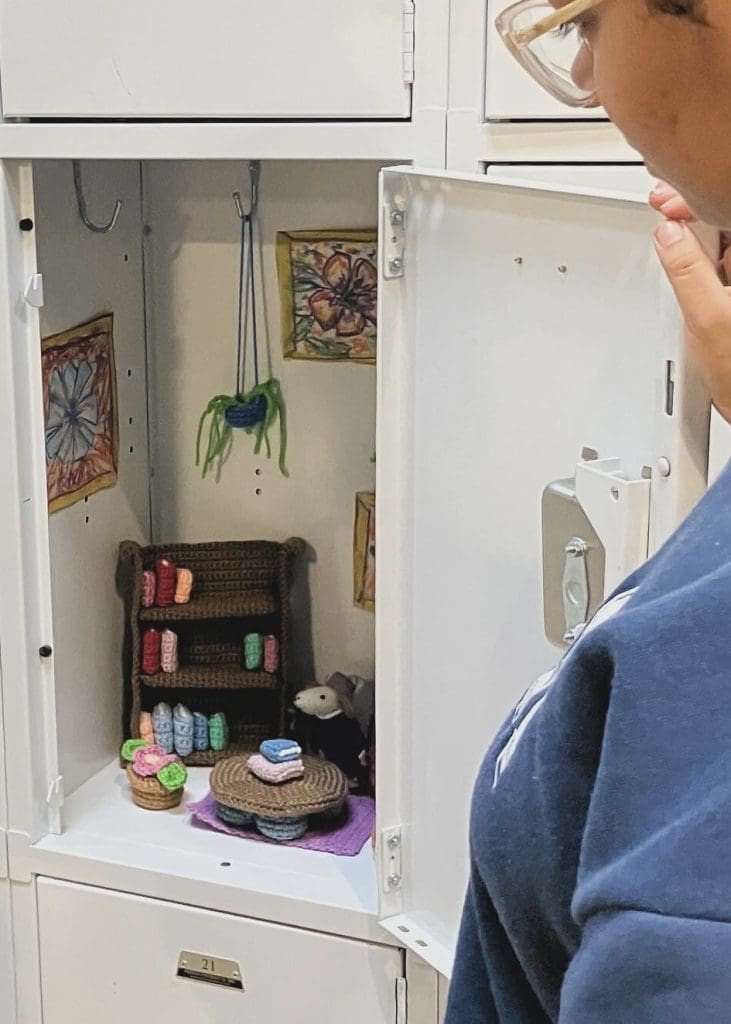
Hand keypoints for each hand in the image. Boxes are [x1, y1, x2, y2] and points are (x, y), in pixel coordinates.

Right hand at [650, 181, 730, 424]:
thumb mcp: (707, 320)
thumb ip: (686, 272)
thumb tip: (669, 236)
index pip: (724, 214)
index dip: (695, 201)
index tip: (668, 202)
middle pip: (724, 222)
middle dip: (693, 210)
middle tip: (663, 205)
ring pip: (722, 242)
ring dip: (696, 230)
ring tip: (670, 221)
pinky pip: (722, 263)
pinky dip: (701, 253)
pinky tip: (685, 251)